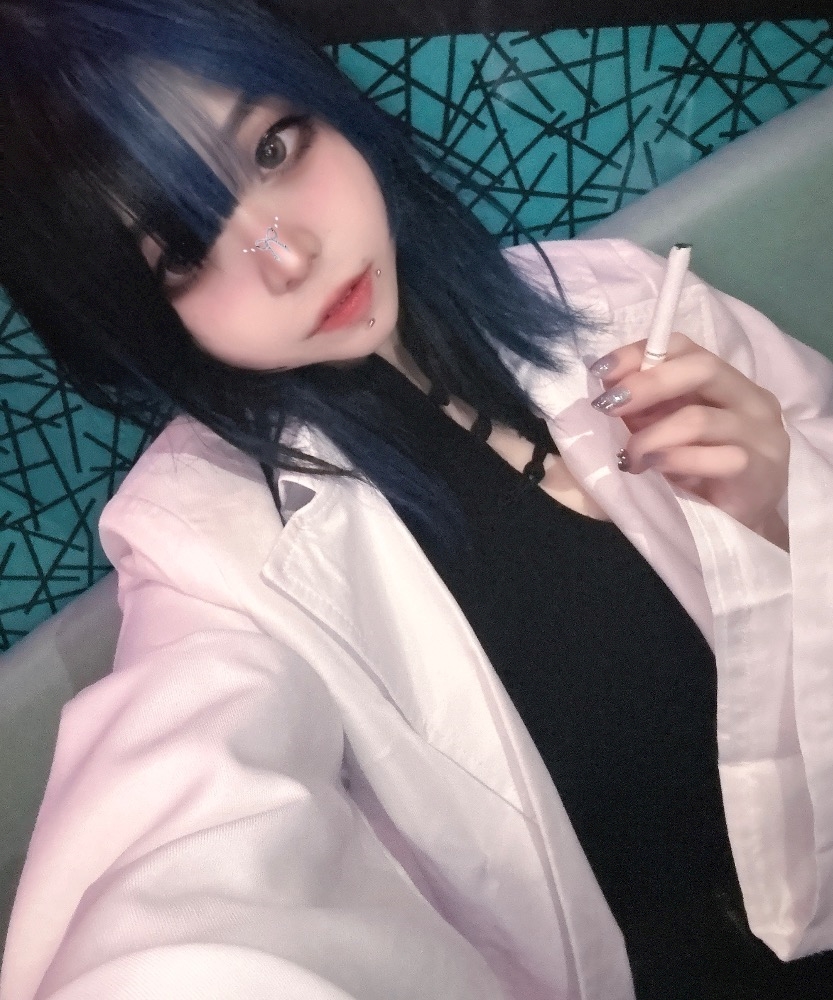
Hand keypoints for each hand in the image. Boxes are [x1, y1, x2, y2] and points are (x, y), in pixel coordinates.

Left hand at [589, 332, 789, 548]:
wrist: (740, 524)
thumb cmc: (700, 472)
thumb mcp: (668, 431)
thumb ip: (647, 407)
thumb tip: (607, 384)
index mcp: (727, 381)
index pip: (685, 346)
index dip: (640, 353)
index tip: (601, 371)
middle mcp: (750, 398)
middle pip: (701, 369)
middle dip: (645, 385)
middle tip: (608, 406)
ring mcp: (760, 433)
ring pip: (699, 419)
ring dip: (651, 437)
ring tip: (629, 457)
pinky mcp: (760, 470)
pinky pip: (714, 458)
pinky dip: (674, 461)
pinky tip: (653, 468)